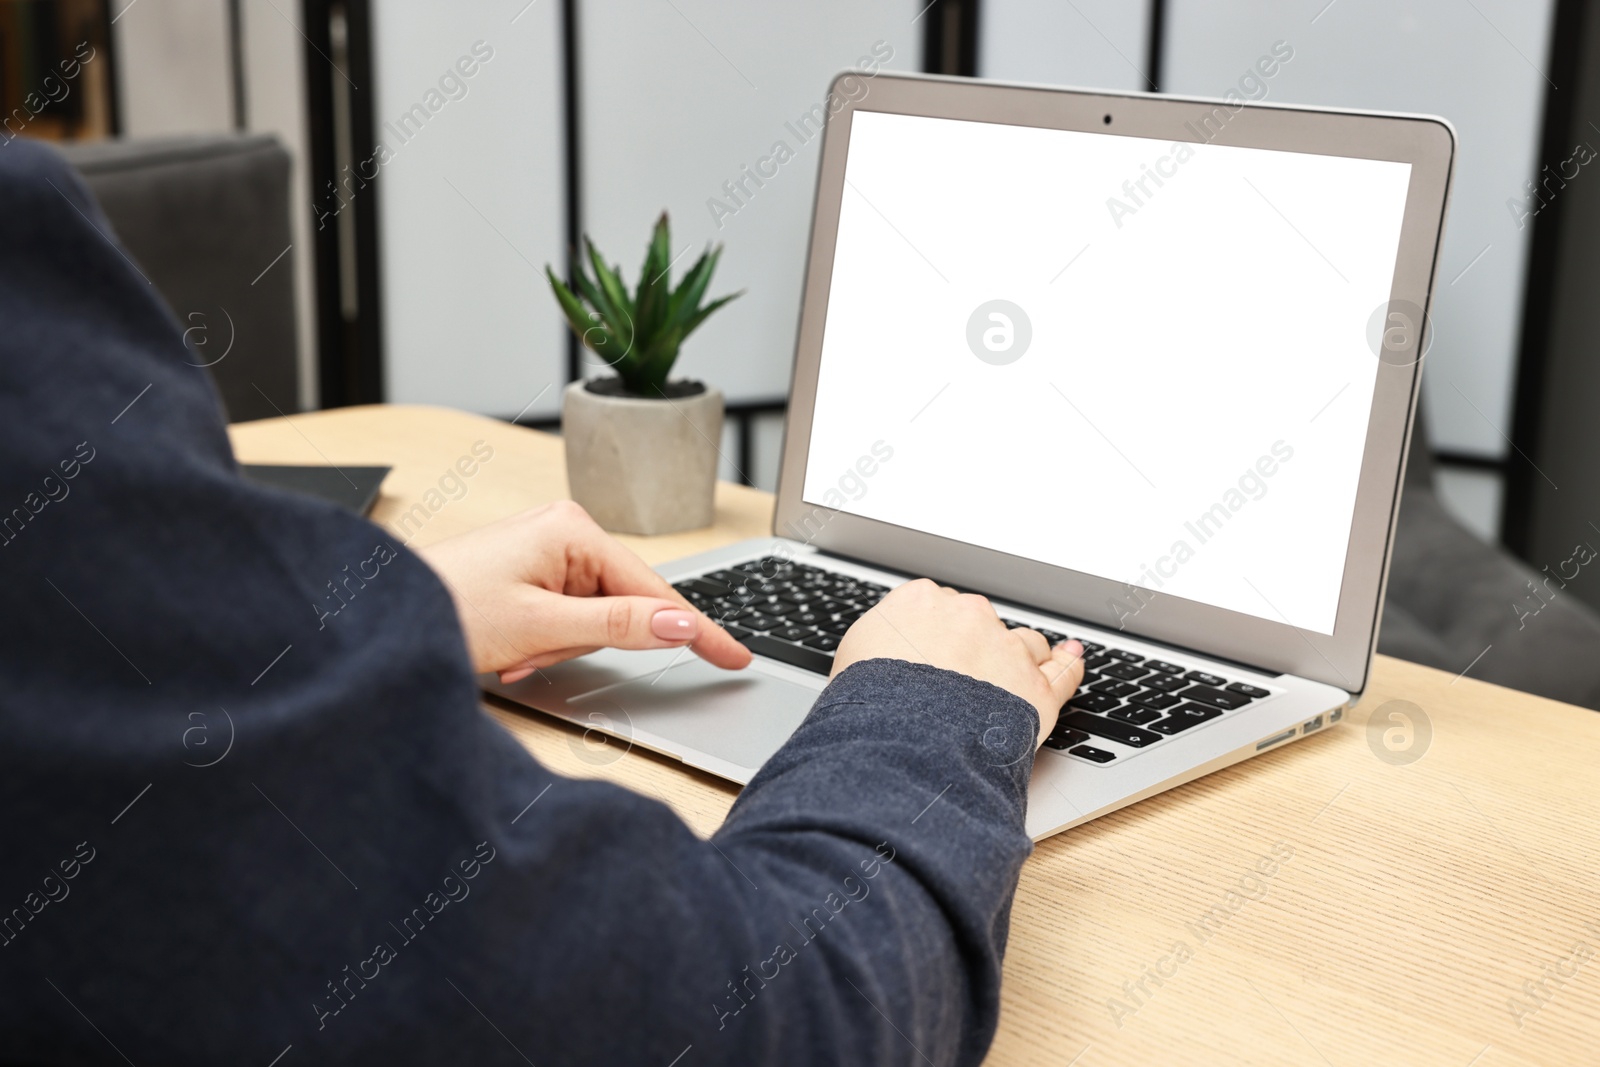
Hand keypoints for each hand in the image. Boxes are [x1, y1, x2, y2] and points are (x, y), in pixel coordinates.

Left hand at [415, 500, 751, 682]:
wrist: (380, 612)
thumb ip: (619, 624)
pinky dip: (542, 642)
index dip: (697, 630)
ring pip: (591, 619)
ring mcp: (547, 550)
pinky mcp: (530, 570)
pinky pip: (563, 617)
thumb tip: (681, 623)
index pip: (656, 590)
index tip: (735, 658)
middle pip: (621, 607)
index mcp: (574, 530)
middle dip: (582, 642)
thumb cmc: (448, 607)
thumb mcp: (542, 625)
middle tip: (533, 653)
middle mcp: (565, 530)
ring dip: (556, 646)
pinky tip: (509, 648)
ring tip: (512, 650)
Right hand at [831, 579, 1083, 745]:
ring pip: (1023, 643)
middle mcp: (968, 616)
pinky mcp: (1035, 688)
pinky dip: (1068, 664)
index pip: (937, 605)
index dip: (936, 633)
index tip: (933, 651)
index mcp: (920, 601)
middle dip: (974, 645)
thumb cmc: (869, 703)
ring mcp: (1005, 649)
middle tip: (960, 679)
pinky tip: (1070, 657)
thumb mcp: (853, 659)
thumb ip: (877, 644)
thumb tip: (879, 652)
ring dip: (1019, 657)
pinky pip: (1062, 671)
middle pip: (980, 622)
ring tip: (1010, 678)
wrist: (902, 738)